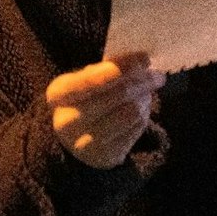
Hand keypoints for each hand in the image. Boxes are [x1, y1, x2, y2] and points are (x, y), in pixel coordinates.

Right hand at [46, 53, 164, 170]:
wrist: (73, 139)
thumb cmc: (84, 100)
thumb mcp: (82, 81)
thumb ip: (105, 69)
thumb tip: (138, 61)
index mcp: (58, 95)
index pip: (93, 79)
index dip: (122, 67)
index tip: (145, 58)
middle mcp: (67, 122)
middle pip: (119, 94)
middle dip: (143, 82)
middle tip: (158, 76)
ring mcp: (85, 144)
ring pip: (131, 113)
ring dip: (144, 100)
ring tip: (146, 93)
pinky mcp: (104, 157)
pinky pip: (136, 130)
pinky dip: (143, 116)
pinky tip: (139, 110)